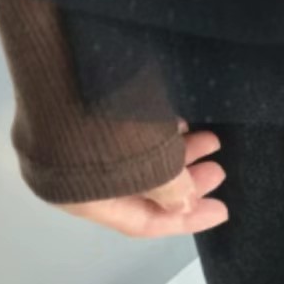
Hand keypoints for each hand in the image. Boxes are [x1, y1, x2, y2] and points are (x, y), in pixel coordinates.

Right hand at [55, 119, 228, 236]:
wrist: (61, 60)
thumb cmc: (103, 124)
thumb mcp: (146, 165)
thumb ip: (169, 190)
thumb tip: (182, 205)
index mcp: (79, 197)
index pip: (138, 222)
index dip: (183, 220)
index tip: (221, 210)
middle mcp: (73, 174)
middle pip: (139, 190)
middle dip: (184, 182)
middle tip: (218, 170)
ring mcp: (75, 139)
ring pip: (136, 159)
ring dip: (176, 153)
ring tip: (210, 140)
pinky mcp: (83, 108)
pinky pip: (128, 133)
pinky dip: (155, 133)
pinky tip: (180, 122)